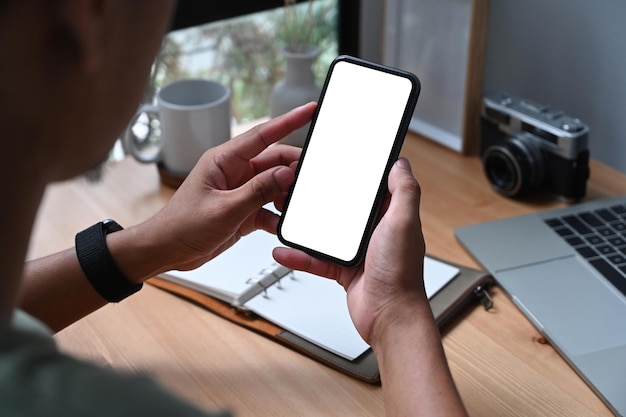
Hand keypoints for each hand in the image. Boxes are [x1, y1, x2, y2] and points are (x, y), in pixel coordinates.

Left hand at [142, 102, 315, 272]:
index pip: (263, 135)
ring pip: (275, 185)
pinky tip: (282, 224)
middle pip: (274, 161)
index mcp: (224, 160)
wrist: (167, 251)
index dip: (289, 120)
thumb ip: (258, 190)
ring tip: (295, 206)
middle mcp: (234, 171)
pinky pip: (269, 207)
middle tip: (312, 178)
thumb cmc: (182, 225)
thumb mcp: (224, 208)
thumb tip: (286, 173)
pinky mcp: (243, 210)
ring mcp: (240, 191)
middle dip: (294, 169)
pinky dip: (278, 216)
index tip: (310, 109)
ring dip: (286, 196)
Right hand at [273, 157, 426, 342]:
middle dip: (324, 198)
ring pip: (326, 233)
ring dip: (306, 228)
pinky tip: (284, 252)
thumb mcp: (403, 223)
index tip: (339, 163)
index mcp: (391, 216)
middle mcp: (375, 232)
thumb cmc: (401, 274)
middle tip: (301, 187)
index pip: (374, 188)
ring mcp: (358, 251)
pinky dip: (300, 257)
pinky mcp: (344, 270)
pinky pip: (317, 260)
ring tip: (285, 216)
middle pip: (345, 208)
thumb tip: (401, 163)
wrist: (389, 317)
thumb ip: (404, 191)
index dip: (358, 175)